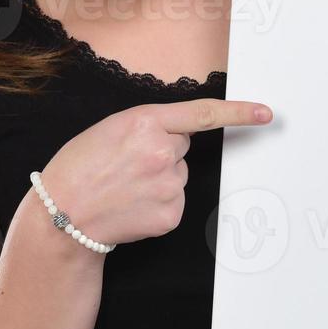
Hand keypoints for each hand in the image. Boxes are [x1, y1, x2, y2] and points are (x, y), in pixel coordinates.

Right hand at [38, 99, 272, 246]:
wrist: (62, 216)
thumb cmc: (79, 168)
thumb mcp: (109, 129)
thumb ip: (149, 126)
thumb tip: (181, 136)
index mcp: (145, 122)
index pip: (202, 114)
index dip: (238, 113)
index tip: (265, 113)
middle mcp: (162, 152)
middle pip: (182, 147)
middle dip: (162, 152)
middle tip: (126, 166)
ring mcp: (169, 185)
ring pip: (178, 175)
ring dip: (158, 179)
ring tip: (124, 187)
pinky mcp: (170, 214)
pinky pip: (174, 201)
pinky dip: (157, 204)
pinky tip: (131, 205)